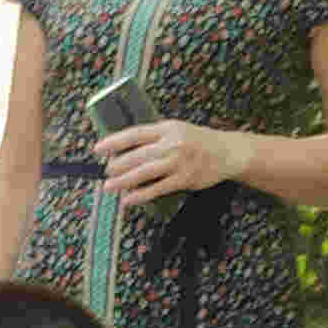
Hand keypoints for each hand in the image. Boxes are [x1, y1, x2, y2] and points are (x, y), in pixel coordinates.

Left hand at [95, 117, 256, 209]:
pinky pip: (157, 189)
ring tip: (109, 186)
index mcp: (167, 128)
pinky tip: (128, 199)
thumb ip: (154, 138)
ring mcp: (178, 162)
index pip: (134, 134)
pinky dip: (140, 195)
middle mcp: (172, 143)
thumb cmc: (197, 142)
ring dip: (123, 181)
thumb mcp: (176, 130)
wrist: (228, 152)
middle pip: (137, 155)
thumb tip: (124, 150)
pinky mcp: (184, 179)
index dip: (114, 142)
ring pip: (144, 173)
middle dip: (117, 165)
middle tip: (105, 172)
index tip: (98, 149)